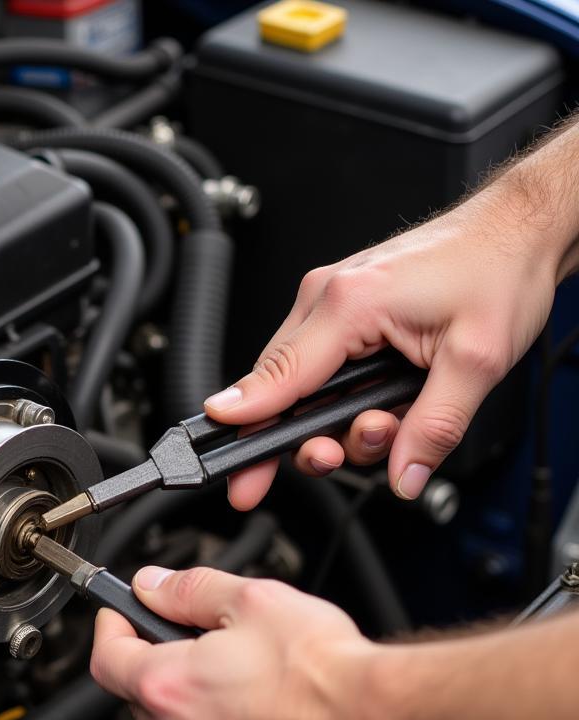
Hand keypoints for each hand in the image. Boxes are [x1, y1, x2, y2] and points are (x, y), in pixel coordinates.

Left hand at [89, 565, 383, 719]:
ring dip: (192, 697)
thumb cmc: (323, 669)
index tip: (120, 612)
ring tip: (241, 672)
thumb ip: (188, 590)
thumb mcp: (250, 600)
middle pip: (140, 693)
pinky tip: (258, 707)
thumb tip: (153, 586)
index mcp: (169, 687)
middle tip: (197, 635)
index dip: (110, 627)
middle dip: (159, 660)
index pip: (105, 658)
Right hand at [205, 188, 559, 509]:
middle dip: (303, 438)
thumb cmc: (497, 270)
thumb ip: (433, 427)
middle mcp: (327, 298)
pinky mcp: (342, 313)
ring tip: (388, 426)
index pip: (281, 374)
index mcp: (350, 303)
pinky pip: (320, 371)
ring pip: (301, 386)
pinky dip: (344, 401)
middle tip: (327, 461)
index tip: (215, 435)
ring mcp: (331, 304)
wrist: (518, 230)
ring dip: (338, 423)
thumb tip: (403, 475)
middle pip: (279, 388)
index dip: (246, 414)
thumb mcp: (477, 360)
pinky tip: (383, 407)